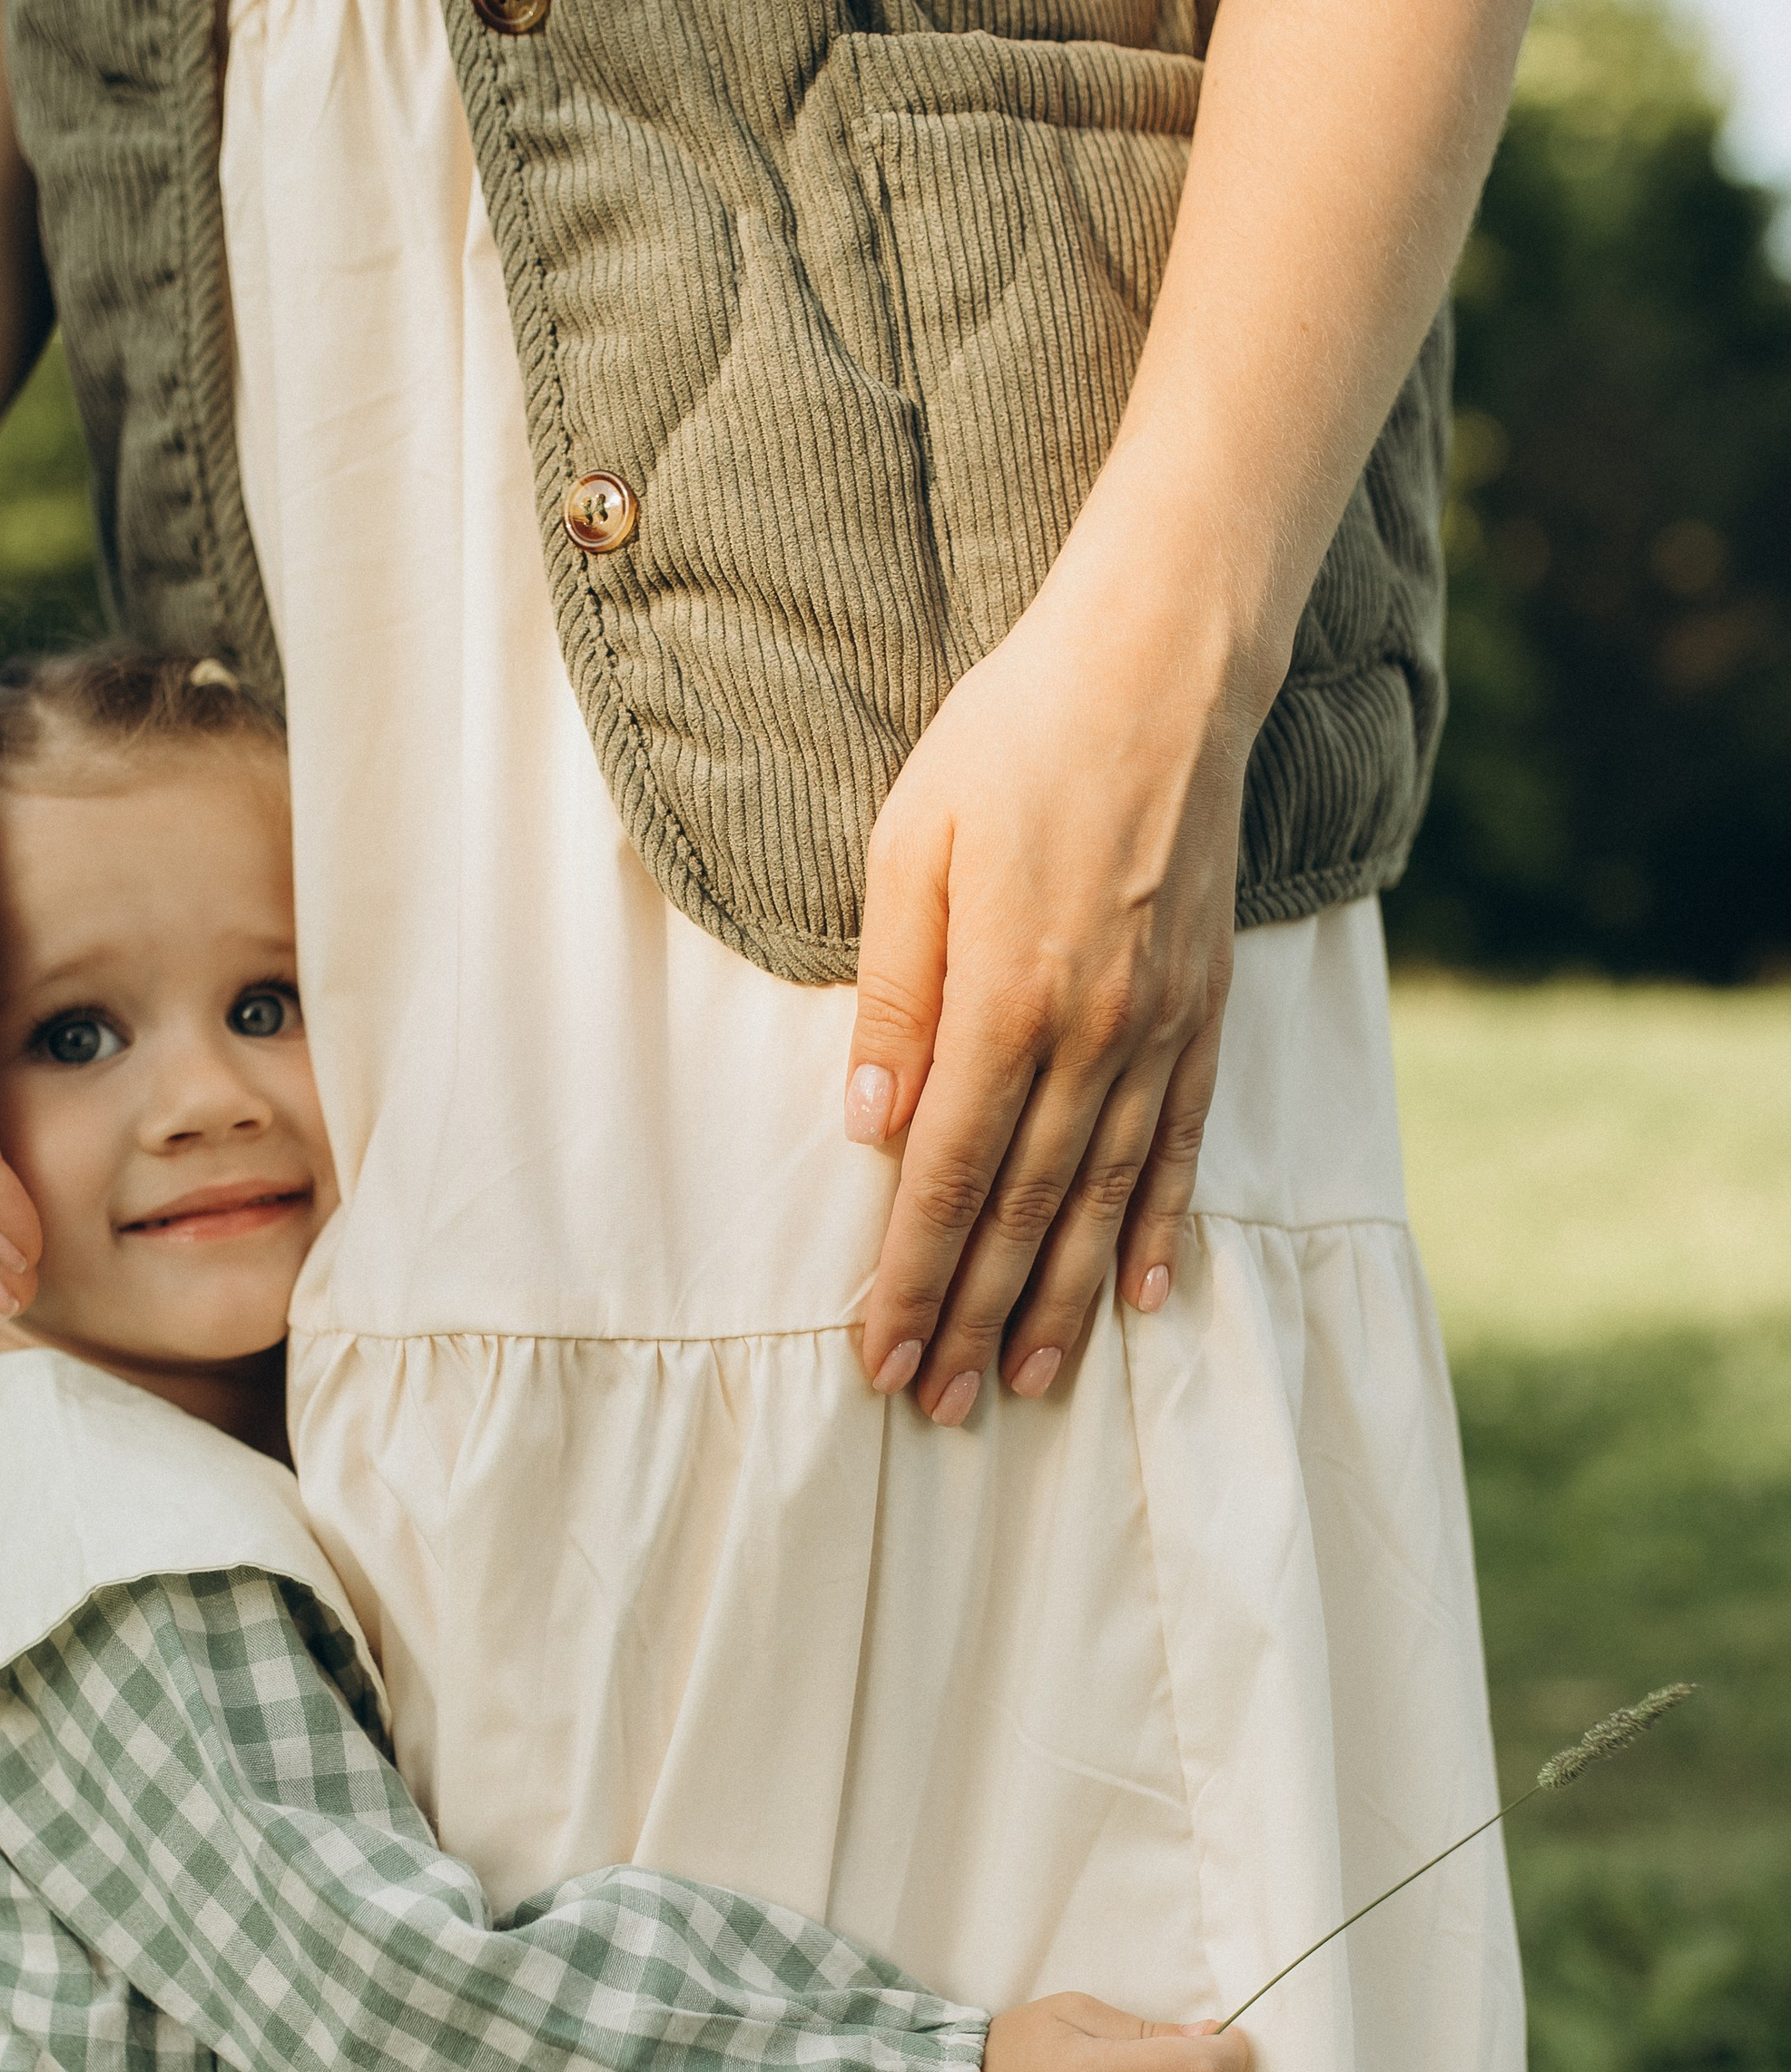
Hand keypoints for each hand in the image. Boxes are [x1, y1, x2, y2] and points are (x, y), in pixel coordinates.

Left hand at [842, 506, 1265, 1427]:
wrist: (1161, 665)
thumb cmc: (1012, 741)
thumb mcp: (910, 851)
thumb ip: (894, 1000)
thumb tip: (867, 1129)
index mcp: (1007, 1000)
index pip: (945, 1177)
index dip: (910, 1279)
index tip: (880, 1358)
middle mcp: (1093, 1035)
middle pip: (1022, 1211)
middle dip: (974, 1318)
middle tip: (939, 1405)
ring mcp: (1160, 1029)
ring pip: (1102, 1199)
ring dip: (1059, 1300)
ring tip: (1026, 1382)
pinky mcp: (1205, 1009)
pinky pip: (1180, 1143)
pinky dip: (1156, 1225)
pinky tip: (1136, 1292)